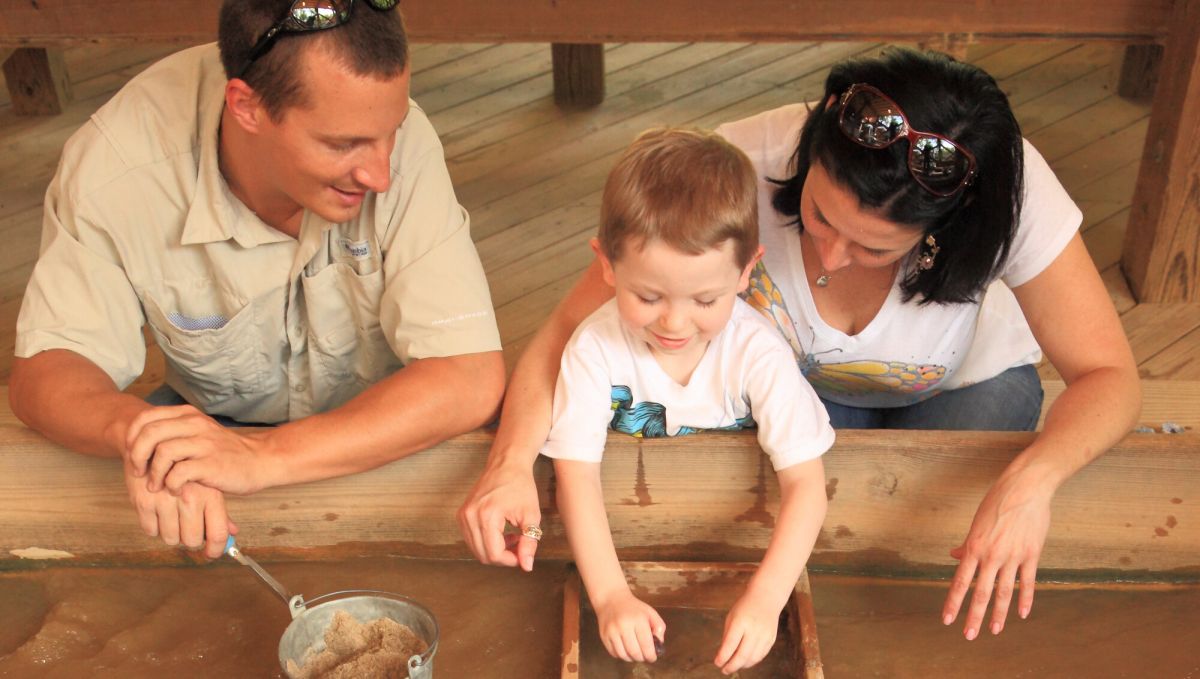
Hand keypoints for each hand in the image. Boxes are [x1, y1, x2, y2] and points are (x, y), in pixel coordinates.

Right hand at [123, 460, 237, 558]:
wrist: (154, 442)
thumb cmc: (185, 466)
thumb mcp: (207, 483)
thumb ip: (220, 511)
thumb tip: (233, 533)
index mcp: (210, 494)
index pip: (217, 533)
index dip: (215, 550)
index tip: (211, 554)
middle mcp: (190, 498)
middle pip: (193, 540)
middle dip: (191, 538)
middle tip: (188, 527)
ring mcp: (166, 500)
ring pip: (171, 538)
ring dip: (172, 532)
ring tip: (172, 514)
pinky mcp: (143, 501)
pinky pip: (151, 531)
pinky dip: (154, 525)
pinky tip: (158, 510)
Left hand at [125, 405, 276, 495]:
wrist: (259, 461)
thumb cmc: (225, 452)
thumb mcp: (200, 432)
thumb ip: (175, 431)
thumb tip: (141, 440)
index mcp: (189, 415)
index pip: (146, 417)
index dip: (132, 437)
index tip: (134, 455)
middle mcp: (195, 425)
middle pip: (149, 433)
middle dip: (137, 456)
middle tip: (139, 472)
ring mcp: (204, 444)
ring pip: (162, 452)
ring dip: (153, 473)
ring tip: (156, 485)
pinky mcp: (211, 464)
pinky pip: (178, 473)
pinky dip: (171, 484)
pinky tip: (176, 490)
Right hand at [458, 461, 541, 570]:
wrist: (507, 464)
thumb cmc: (521, 486)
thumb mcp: (531, 515)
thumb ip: (529, 542)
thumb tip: (526, 566)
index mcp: (487, 516)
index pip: (494, 554)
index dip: (510, 560)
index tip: (523, 555)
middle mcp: (470, 516)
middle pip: (483, 555)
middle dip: (503, 557)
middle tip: (520, 548)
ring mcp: (463, 515)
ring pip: (476, 549)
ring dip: (495, 551)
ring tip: (513, 539)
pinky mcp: (462, 514)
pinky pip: (472, 539)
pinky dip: (487, 542)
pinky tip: (502, 533)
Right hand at [593, 590, 665, 663]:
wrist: (611, 599)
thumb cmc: (634, 607)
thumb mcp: (650, 612)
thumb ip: (659, 627)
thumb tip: (658, 645)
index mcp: (638, 620)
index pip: (646, 645)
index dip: (651, 655)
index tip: (652, 658)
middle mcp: (624, 626)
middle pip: (634, 653)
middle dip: (642, 658)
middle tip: (644, 657)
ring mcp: (612, 632)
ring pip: (623, 655)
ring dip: (631, 658)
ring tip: (635, 654)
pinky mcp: (604, 636)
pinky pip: (614, 653)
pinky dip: (621, 655)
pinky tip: (625, 650)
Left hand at [714, 589, 780, 673]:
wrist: (766, 598)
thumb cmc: (744, 607)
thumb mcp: (731, 617)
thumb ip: (727, 636)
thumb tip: (723, 656)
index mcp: (741, 622)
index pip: (731, 644)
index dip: (723, 657)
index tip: (717, 663)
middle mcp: (754, 630)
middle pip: (742, 655)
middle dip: (732, 666)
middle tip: (724, 670)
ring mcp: (765, 636)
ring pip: (752, 658)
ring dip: (741, 665)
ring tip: (733, 666)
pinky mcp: (771, 640)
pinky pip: (760, 656)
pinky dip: (751, 661)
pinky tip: (744, 662)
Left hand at [942, 466, 1052, 638]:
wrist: (1024, 489)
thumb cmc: (996, 503)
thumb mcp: (976, 523)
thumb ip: (967, 544)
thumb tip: (955, 556)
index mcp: (974, 547)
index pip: (960, 581)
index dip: (953, 602)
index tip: (946, 619)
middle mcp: (992, 556)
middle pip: (980, 592)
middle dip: (973, 616)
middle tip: (968, 635)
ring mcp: (1013, 557)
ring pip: (1004, 592)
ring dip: (998, 614)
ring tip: (993, 631)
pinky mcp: (1031, 555)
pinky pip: (1027, 582)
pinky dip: (1025, 599)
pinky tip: (1022, 614)